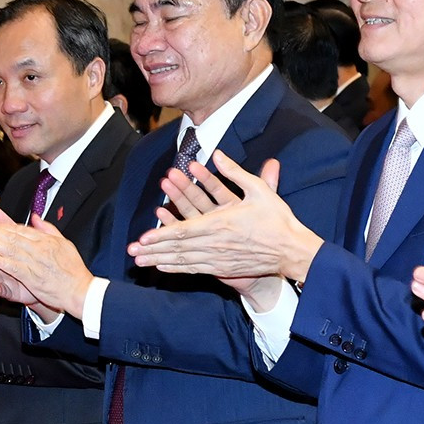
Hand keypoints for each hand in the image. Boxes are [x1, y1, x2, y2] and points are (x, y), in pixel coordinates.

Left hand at [0, 208, 92, 319]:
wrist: (81, 290)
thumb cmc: (73, 269)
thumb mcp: (64, 243)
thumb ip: (48, 229)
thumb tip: (34, 217)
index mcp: (47, 240)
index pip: (22, 230)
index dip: (5, 226)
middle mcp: (40, 249)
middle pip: (13, 238)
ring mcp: (36, 263)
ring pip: (12, 250)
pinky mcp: (33, 278)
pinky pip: (15, 268)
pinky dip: (3, 263)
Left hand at [130, 152, 322, 286]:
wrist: (292, 250)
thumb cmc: (277, 220)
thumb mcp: (260, 190)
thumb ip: (236, 172)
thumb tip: (218, 154)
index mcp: (221, 223)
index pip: (184, 230)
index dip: (161, 234)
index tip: (143, 237)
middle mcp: (216, 243)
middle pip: (178, 248)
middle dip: (152, 249)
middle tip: (131, 251)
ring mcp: (219, 258)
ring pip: (183, 260)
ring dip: (159, 260)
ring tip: (139, 261)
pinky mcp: (223, 268)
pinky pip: (194, 269)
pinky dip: (176, 268)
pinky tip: (162, 266)